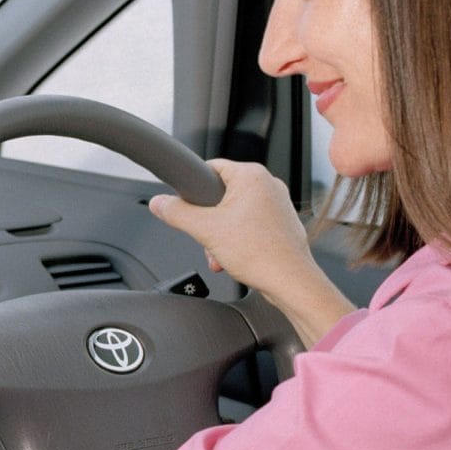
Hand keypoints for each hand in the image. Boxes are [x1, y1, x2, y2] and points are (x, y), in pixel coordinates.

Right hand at [149, 159, 354, 347]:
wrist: (290, 282)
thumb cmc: (261, 253)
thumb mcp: (205, 230)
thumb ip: (177, 213)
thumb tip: (159, 203)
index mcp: (252, 175)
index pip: (210, 167)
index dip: (194, 187)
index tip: (186, 204)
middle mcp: (268, 184)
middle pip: (220, 193)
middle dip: (208, 220)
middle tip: (206, 236)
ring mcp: (277, 204)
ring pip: (234, 212)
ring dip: (220, 234)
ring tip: (221, 253)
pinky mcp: (281, 222)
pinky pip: (249, 224)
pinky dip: (237, 240)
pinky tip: (233, 258)